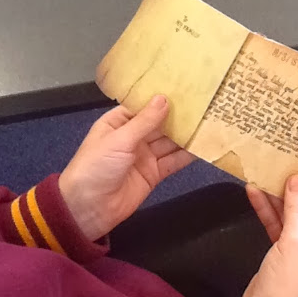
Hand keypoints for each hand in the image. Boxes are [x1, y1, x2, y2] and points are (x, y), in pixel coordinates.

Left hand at [59, 95, 194, 240]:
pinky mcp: (154, 174)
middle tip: (204, 103)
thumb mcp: (119, 140)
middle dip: (179, 116)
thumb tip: (164, 98)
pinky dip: (187, 155)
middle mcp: (133, 137)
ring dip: (186, 135)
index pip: (143, 106)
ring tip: (209, 122)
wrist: (88, 209)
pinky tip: (204, 146)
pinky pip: (173, 161)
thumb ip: (144, 121)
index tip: (184, 88)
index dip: (161, 98)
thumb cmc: (96, 167)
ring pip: (169, 142)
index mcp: (118, 123)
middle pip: (160, 124)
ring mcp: (145, 156)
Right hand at [240, 171, 297, 296]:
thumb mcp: (294, 243)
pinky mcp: (285, 248)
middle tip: (286, 159)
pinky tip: (253, 191)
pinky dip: (268, 209)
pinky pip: (279, 223)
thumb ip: (297, 208)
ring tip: (266, 170)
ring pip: (294, 212)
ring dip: (279, 195)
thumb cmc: (289, 284)